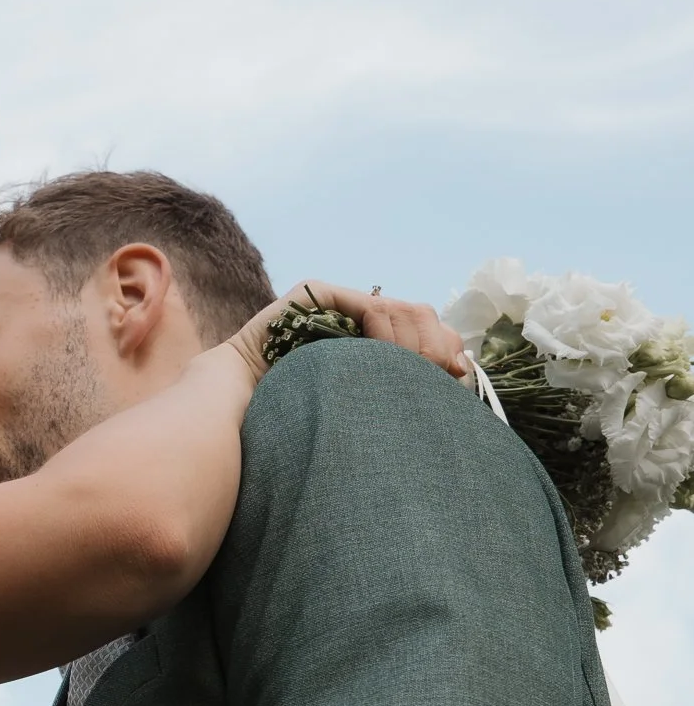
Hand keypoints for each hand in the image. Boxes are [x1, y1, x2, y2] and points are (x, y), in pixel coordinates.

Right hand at [230, 282, 467, 382]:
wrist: (245, 404)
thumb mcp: (368, 397)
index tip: (455, 375)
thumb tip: (461, 370)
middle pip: (421, 315)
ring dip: (409, 344)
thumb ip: (403, 380)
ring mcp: (338, 302)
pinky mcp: (316, 293)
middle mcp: (357, 314)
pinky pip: (368, 307)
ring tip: (400, 371)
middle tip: (435, 376)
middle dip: (435, 346)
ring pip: (400, 310)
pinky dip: (381, 331)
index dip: (446, 346)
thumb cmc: (302, 412)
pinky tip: (378, 355)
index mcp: (371, 337)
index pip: (426, 327)